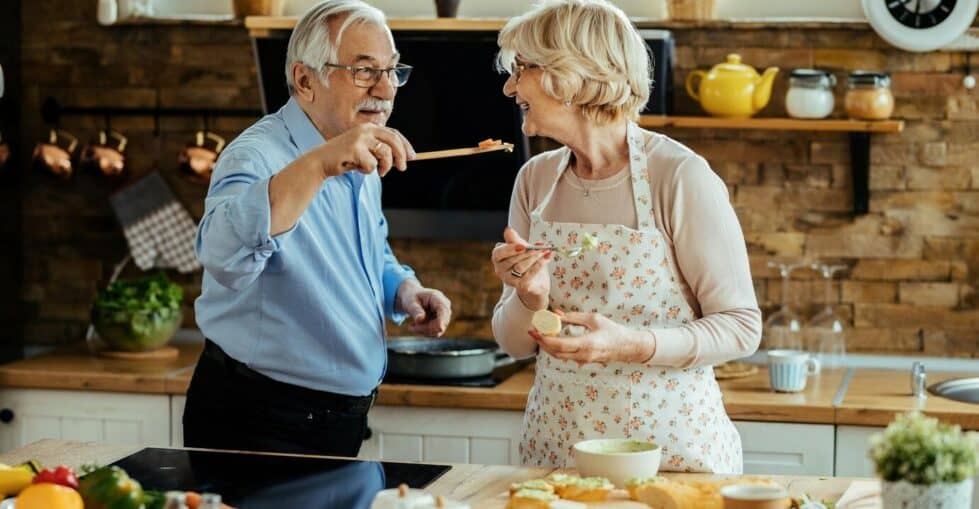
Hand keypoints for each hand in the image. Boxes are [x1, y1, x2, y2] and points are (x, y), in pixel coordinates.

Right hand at [314, 124, 415, 177]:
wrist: (320, 162)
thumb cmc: (344, 158)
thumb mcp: (364, 150)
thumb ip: (380, 150)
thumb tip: (402, 159)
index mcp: (369, 127)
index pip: (393, 133)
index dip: (405, 145)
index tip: (412, 157)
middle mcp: (365, 129)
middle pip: (393, 140)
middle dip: (401, 155)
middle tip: (402, 168)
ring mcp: (360, 138)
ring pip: (385, 153)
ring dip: (385, 166)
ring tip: (379, 172)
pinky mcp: (355, 149)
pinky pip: (372, 164)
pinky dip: (367, 170)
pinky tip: (357, 168)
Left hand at [396, 279, 451, 336]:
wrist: (414, 297)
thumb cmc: (411, 298)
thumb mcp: (410, 302)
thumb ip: (415, 310)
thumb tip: (420, 319)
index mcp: (437, 297)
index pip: (443, 310)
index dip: (443, 320)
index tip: (439, 329)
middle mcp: (445, 306)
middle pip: (440, 323)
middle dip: (425, 328)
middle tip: (410, 327)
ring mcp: (445, 315)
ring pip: (438, 330)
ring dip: (423, 331)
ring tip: (412, 325)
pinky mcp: (443, 322)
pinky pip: (435, 332)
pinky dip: (425, 332)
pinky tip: (417, 326)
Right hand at [491, 227, 551, 310]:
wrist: (535, 278)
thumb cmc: (525, 258)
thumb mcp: (521, 246)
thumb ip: (514, 239)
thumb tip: (508, 229)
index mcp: (497, 257)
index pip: (499, 253)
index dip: (510, 249)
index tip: (523, 246)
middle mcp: (500, 270)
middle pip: (512, 260)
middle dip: (528, 252)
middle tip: (541, 247)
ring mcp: (509, 280)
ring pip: (521, 267)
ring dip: (535, 258)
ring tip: (545, 251)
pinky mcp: (521, 286)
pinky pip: (530, 275)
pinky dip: (539, 265)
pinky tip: (547, 257)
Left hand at [528, 311, 655, 363]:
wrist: (627, 347)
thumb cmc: (613, 330)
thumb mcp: (594, 319)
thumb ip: (574, 317)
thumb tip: (556, 314)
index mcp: (587, 343)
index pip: (559, 344)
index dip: (544, 339)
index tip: (534, 331)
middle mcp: (583, 355)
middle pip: (555, 353)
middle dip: (542, 343)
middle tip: (533, 332)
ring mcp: (583, 360)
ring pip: (559, 356)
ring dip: (547, 347)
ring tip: (540, 334)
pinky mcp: (583, 361)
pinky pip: (565, 357)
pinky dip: (556, 349)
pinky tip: (551, 340)